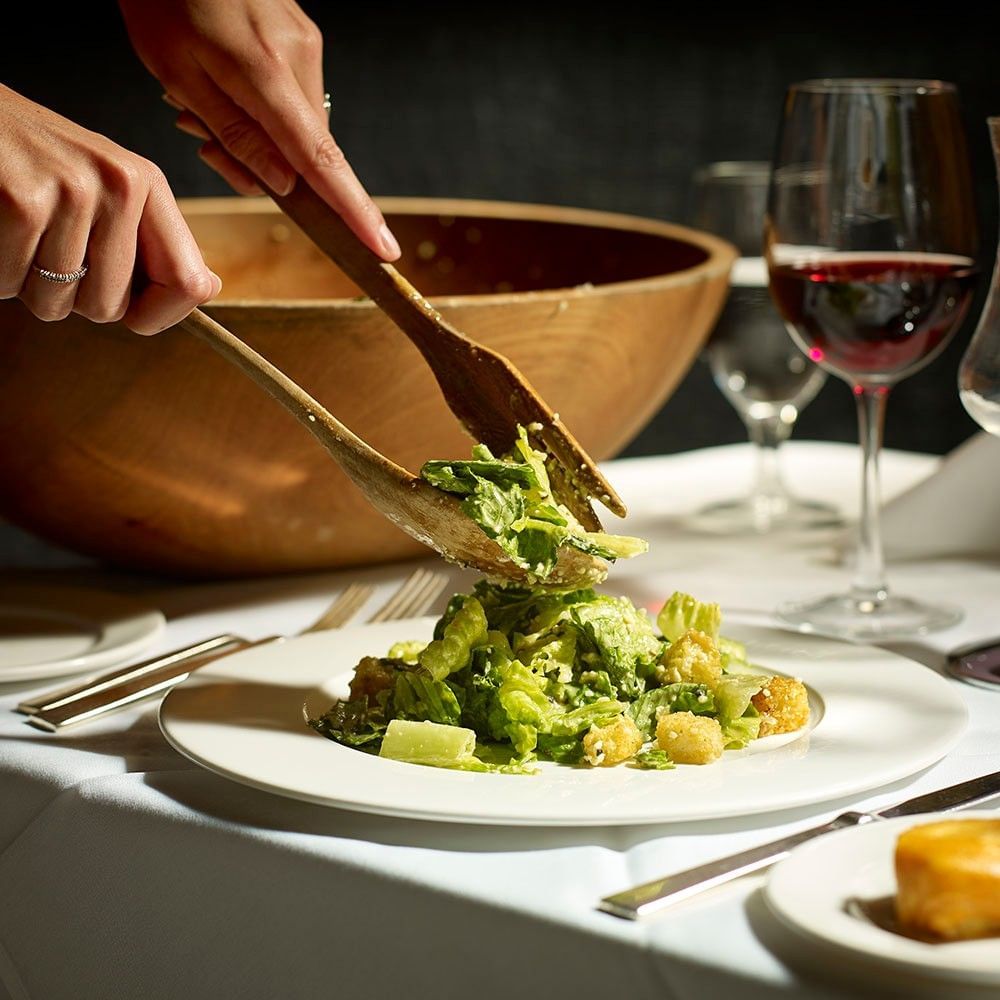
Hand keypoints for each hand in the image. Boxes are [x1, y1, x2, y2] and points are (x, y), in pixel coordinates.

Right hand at [0, 84, 220, 333]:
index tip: (135, 316)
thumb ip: (148, 241)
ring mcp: (71, 191)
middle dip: (74, 297)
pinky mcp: (21, 202)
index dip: (160, 316)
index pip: (188, 284)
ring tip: (20, 234)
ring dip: (28, 285)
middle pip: (110, 307)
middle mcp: (119, 183)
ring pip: (57, 304)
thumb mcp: (103, 187)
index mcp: (146, 184)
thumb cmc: (33, 162)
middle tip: (49, 249)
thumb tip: (205, 289)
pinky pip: (12, 286)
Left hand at [117, 0, 400, 260]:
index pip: (323, 162)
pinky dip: (262, 105)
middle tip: (200, 138)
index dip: (354, 211)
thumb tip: (284, 184)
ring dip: (257, 131)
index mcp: (268, 75)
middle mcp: (300, 59)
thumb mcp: (177, 73)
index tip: (382, 247)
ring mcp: (305, 43)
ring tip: (198, 99)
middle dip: (262, 162)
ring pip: (296, 123)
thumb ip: (235, 134)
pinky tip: (221, 79)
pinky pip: (292, 93)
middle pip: (304, 149)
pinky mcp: (301, 33)